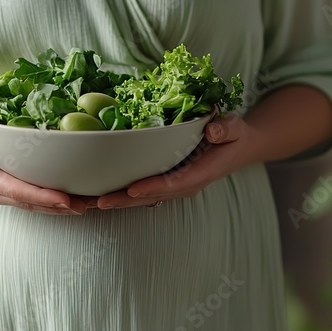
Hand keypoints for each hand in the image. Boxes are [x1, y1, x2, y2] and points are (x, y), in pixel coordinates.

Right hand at [0, 116, 88, 214]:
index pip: (16, 191)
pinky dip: (55, 200)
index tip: (65, 199)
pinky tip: (77, 197)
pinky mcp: (9, 190)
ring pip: (36, 204)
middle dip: (60, 206)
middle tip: (90, 204)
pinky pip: (34, 198)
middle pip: (32, 203)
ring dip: (63, 207)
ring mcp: (2, 193)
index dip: (41, 196)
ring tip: (92, 203)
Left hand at [95, 114, 255, 208]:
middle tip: (98, 202)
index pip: (173, 183)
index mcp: (200, 174)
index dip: (152, 187)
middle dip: (125, 201)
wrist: (240, 148)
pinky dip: (123, 195)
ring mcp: (175, 186)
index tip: (131, 189)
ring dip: (118, 201)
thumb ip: (226, 129)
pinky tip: (101, 194)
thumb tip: (213, 129)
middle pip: (151, 196)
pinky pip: (143, 192)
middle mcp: (185, 184)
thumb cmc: (235, 136)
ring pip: (144, 199)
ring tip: (91, 202)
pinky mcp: (167, 183)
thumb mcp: (235, 128)